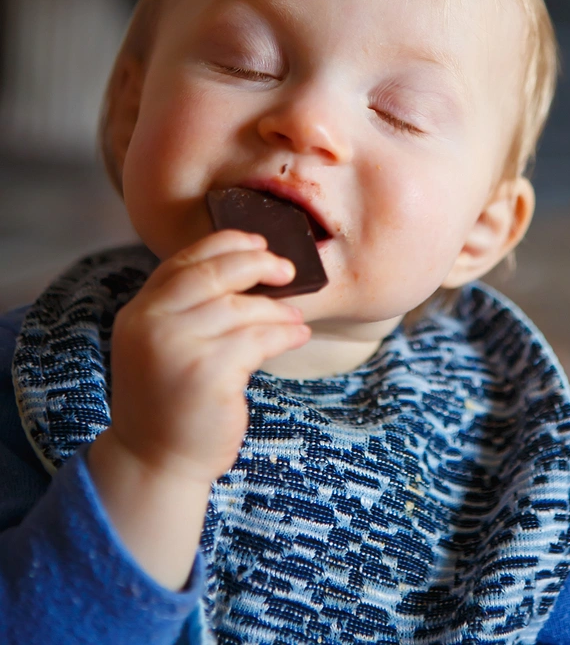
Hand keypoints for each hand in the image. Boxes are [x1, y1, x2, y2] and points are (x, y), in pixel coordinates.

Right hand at [107, 229, 309, 484]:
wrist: (155, 462)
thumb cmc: (170, 402)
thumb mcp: (162, 347)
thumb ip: (186, 310)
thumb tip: (248, 270)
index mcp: (139, 312)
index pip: (183, 261)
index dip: (224, 244)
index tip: (257, 242)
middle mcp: (152, 324)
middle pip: (213, 274)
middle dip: (257, 264)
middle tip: (286, 269)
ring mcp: (177, 348)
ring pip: (241, 308)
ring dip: (277, 309)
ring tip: (295, 317)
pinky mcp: (208, 374)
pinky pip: (258, 339)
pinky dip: (284, 333)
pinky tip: (296, 335)